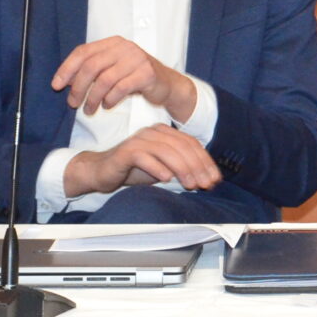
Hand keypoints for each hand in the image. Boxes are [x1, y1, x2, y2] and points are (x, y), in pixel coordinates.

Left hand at [52, 36, 196, 121]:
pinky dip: (110, 99)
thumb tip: (64, 81)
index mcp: (113, 43)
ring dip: (92, 98)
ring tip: (89, 110)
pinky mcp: (146, 73)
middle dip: (78, 87)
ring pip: (104, 79)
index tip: (56, 85)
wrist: (167, 84)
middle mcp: (125, 47)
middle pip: (92, 66)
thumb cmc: (134, 77)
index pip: (83, 51)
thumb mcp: (112, 69)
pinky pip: (120, 88)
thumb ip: (92, 70)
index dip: (67, 69)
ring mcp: (137, 59)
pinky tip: (107, 105)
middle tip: (73, 103)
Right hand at [64, 125, 220, 196]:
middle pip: (182, 146)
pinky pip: (145, 157)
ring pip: (167, 151)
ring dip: (182, 168)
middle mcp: (154, 132)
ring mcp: (140, 139)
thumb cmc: (134, 170)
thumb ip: (181, 167)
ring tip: (190, 184)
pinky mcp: (127, 151)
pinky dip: (158, 168)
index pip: (192, 144)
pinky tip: (166, 179)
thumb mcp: (162, 168)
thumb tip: (206, 178)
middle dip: (198, 166)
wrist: (102, 172)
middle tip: (205, 184)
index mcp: (165, 132)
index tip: (214, 179)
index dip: (205, 161)